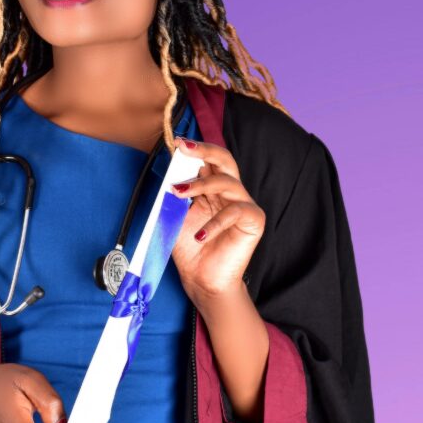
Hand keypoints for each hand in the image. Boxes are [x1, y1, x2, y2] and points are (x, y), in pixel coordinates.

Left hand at [169, 136, 265, 302]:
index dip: (194, 150)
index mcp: (212, 188)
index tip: (176, 142)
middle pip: (224, 160)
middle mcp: (230, 192)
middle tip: (185, 147)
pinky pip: (236, 211)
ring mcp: (243, 204)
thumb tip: (170, 174)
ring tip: (178, 193)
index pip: (208, 161)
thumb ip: (175, 196)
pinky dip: (215, 222)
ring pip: (228, 182)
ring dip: (201, 185)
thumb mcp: (175, 216)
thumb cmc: (190, 249)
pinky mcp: (253, 220)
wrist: (202, 280)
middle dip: (205, 150)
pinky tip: (200, 236)